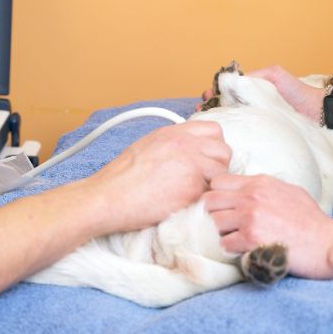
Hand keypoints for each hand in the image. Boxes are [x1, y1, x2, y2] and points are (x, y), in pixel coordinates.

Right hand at [90, 120, 230, 233]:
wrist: (108, 197)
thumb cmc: (121, 178)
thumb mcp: (147, 146)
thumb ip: (172, 144)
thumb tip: (190, 152)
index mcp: (172, 132)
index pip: (214, 130)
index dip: (213, 147)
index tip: (205, 160)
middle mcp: (184, 144)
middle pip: (224, 150)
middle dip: (217, 166)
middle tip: (201, 180)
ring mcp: (190, 164)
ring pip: (222, 173)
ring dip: (211, 184)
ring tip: (191, 193)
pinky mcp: (192, 188)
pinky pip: (210, 193)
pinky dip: (201, 200)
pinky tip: (184, 203)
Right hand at [198, 65, 324, 122]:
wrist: (320, 113)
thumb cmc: (299, 92)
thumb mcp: (274, 75)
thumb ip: (254, 75)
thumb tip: (231, 81)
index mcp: (250, 91)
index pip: (225, 91)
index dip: (213, 92)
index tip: (206, 96)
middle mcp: (248, 106)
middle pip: (222, 106)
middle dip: (209, 107)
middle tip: (201, 110)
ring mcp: (253, 121)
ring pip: (228, 119)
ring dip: (215, 119)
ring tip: (205, 120)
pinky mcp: (259, 134)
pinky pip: (241, 132)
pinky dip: (228, 132)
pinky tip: (219, 134)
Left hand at [202, 174, 332, 278]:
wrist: (329, 244)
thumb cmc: (311, 220)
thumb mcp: (288, 191)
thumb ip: (263, 187)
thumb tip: (243, 188)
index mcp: (259, 183)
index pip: (217, 182)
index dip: (217, 195)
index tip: (223, 207)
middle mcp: (251, 197)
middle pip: (209, 201)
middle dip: (212, 214)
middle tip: (223, 225)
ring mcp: (251, 218)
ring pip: (213, 222)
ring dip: (220, 233)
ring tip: (234, 238)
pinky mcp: (252, 239)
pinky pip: (224, 243)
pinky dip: (230, 249)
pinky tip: (242, 250)